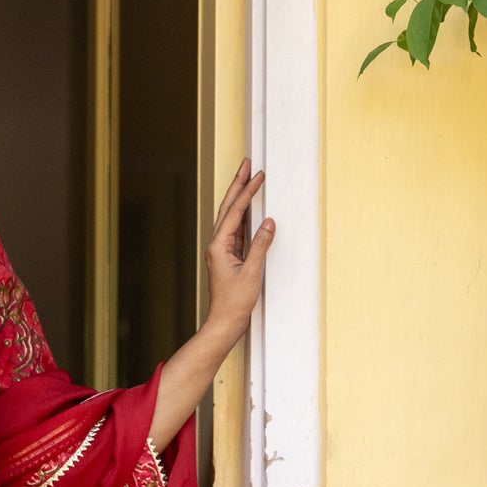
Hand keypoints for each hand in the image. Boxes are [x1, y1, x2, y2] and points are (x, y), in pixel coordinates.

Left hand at [205, 158, 274, 345]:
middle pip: (228, 208)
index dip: (247, 192)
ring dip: (240, 197)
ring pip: (231, 217)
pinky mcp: (229, 257)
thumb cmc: (234, 303)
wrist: (224, 322)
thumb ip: (260, 246)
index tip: (258, 175)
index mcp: (219, 246)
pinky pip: (237, 230)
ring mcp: (222, 251)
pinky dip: (244, 215)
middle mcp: (217, 245)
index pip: (235, 212)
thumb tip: (268, 223)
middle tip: (246, 164)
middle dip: (238, 185)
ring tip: (248, 179)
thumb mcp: (251, 273)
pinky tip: (251, 208)